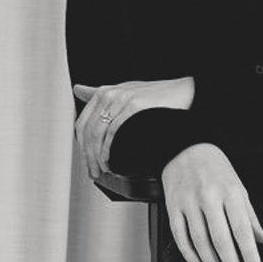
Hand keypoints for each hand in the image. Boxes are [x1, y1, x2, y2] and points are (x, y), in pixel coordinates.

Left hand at [73, 77, 194, 177]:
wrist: (184, 95)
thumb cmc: (157, 97)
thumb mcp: (125, 92)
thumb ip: (100, 94)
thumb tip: (78, 90)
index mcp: (104, 92)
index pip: (82, 124)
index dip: (82, 148)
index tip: (87, 162)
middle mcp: (110, 94)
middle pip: (87, 131)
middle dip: (87, 156)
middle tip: (94, 171)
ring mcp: (121, 99)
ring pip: (97, 133)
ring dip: (96, 156)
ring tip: (103, 170)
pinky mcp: (134, 106)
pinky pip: (113, 131)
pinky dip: (108, 149)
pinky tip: (110, 160)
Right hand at [161, 144, 262, 261]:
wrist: (186, 148)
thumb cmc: (217, 170)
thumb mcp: (239, 189)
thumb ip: (250, 217)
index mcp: (231, 193)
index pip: (243, 229)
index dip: (249, 253)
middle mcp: (209, 197)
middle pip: (221, 239)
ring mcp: (189, 202)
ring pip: (200, 241)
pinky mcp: (172, 206)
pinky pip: (180, 235)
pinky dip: (189, 254)